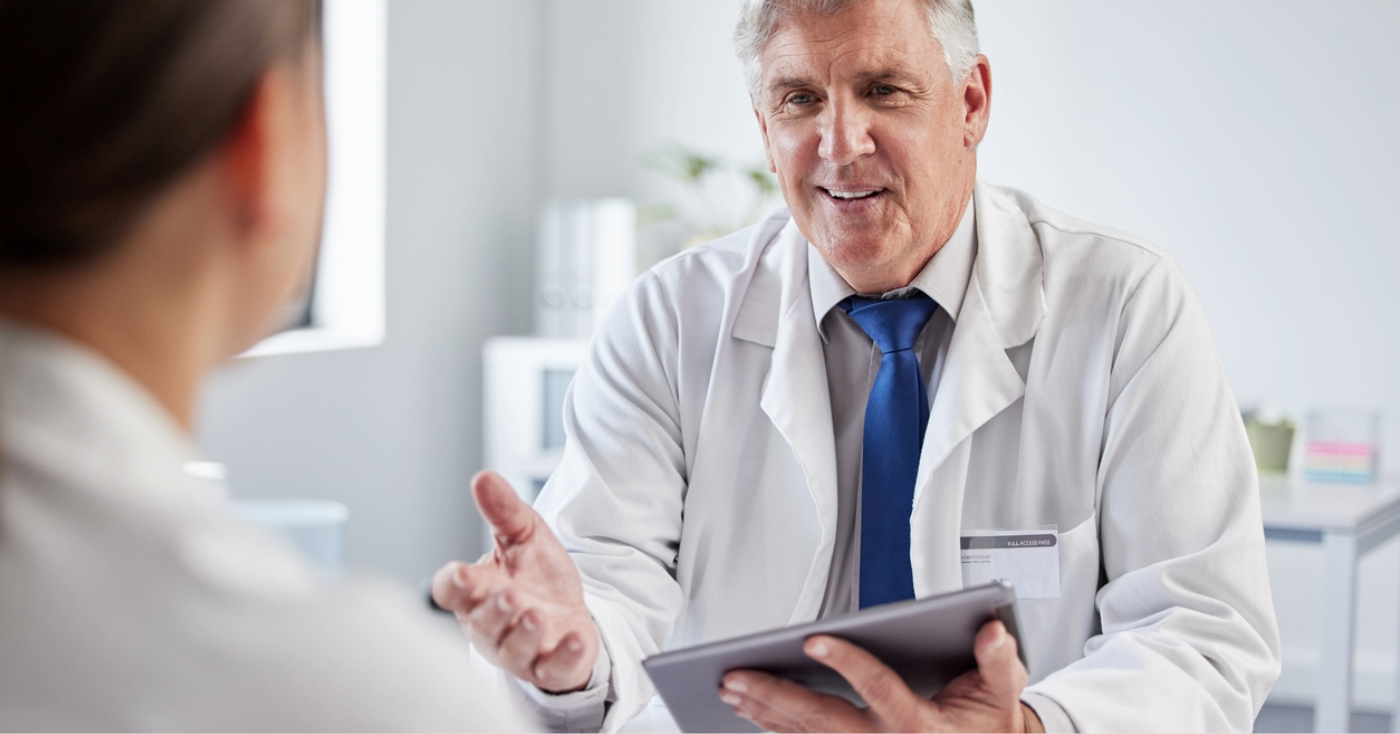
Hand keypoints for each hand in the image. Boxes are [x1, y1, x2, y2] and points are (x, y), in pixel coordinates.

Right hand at [431, 471, 599, 692]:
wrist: (570, 612)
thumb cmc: (536, 578)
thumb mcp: (524, 537)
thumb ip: (503, 511)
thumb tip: (483, 478)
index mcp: (477, 591)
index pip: (450, 592)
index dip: (452, 585)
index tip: (462, 574)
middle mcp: (491, 625)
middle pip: (482, 623)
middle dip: (495, 610)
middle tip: (510, 595)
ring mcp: (519, 650)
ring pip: (512, 649)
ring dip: (524, 632)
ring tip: (537, 614)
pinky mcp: (549, 668)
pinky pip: (552, 669)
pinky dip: (563, 656)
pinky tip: (575, 639)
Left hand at [718, 620, 1041, 732]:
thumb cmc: (987, 724)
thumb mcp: (1002, 692)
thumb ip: (997, 661)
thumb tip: (993, 630)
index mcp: (921, 725)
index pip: (880, 689)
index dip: (848, 663)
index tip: (815, 639)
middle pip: (824, 722)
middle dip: (776, 697)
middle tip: (738, 675)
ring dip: (764, 712)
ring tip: (731, 687)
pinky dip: (775, 728)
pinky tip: (749, 711)